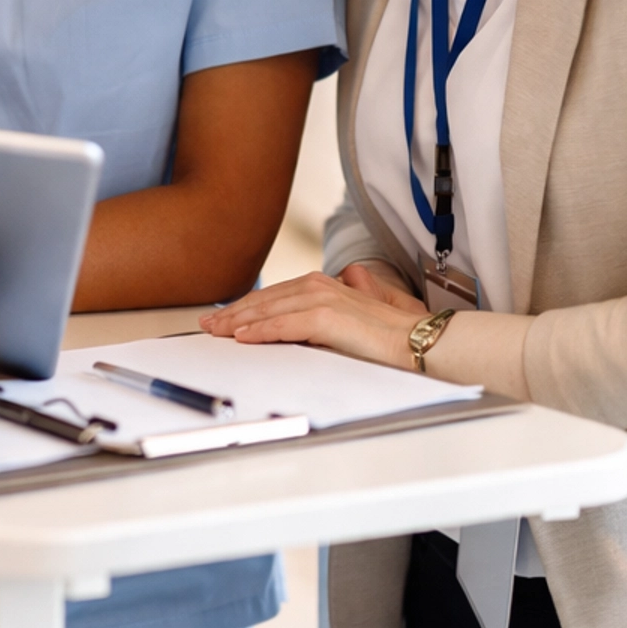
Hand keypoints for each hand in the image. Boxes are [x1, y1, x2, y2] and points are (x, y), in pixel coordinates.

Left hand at [199, 260, 426, 370]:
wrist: (418, 342)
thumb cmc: (392, 335)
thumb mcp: (356, 316)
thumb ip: (339, 303)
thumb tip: (339, 285)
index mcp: (325, 285)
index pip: (274, 296)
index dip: (246, 306)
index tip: (224, 317)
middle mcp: (320, 286)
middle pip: (265, 300)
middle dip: (234, 312)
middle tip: (209, 324)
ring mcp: (323, 299)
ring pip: (269, 310)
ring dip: (239, 321)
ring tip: (217, 332)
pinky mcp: (326, 318)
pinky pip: (284, 325)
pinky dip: (260, 331)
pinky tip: (242, 338)